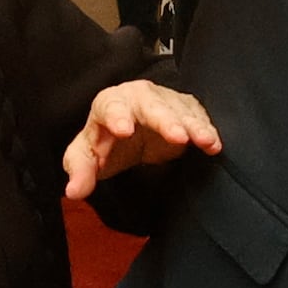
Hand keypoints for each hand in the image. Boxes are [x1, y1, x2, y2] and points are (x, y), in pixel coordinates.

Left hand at [62, 77, 222, 199]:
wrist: (129, 133)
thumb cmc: (106, 142)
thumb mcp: (86, 156)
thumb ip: (80, 171)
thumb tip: (74, 191)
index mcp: (109, 103)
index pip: (111, 106)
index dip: (117, 116)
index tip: (124, 131)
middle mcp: (139, 96)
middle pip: (152, 104)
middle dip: (165, 119)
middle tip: (177, 135)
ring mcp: (166, 101)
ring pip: (180, 110)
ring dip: (193, 126)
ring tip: (204, 141)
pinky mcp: (186, 111)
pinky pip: (198, 118)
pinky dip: (207, 130)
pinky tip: (213, 144)